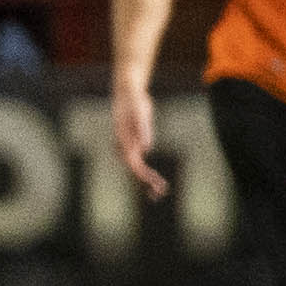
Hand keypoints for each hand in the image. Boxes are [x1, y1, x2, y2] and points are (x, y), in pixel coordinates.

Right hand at [112, 79, 167, 198]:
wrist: (127, 93)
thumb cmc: (134, 102)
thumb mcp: (141, 114)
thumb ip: (143, 130)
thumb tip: (146, 149)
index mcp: (124, 142)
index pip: (134, 164)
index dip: (145, 176)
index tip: (155, 185)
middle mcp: (124, 147)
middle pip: (135, 170)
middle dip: (147, 182)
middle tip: (161, 192)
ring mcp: (127, 146)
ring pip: (136, 168)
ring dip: (147, 180)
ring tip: (159, 190)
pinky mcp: (133, 143)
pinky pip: (138, 162)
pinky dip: (146, 172)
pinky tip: (154, 179)